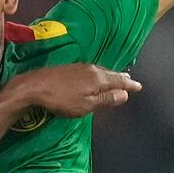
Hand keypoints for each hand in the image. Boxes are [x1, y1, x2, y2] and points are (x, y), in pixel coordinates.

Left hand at [10, 63, 142, 119]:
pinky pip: (91, 70)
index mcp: (98, 78)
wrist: (34, 87)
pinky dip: (99, 74)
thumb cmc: (61, 100)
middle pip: (110, 74)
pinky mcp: (69, 68)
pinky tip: (95, 77)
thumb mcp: (86, 105)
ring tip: (116, 77)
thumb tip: (124, 94)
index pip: (119, 81)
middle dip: (121, 77)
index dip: (129, 85)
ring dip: (110, 75)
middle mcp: (91, 69)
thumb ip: (105, 99)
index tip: (139, 86)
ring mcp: (79, 67)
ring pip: (100, 71)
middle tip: (130, 80)